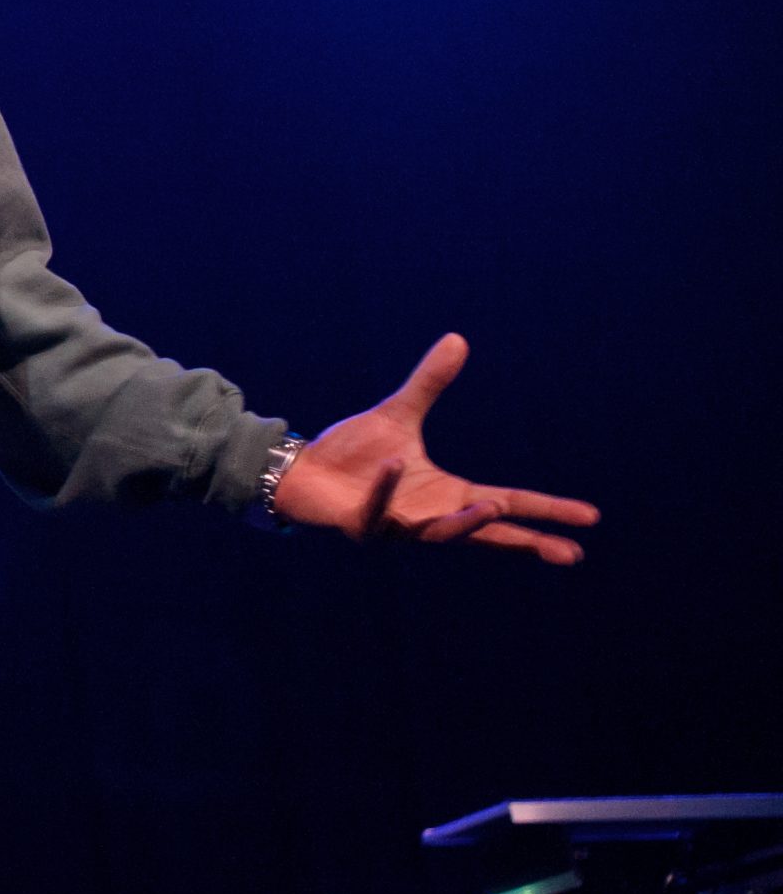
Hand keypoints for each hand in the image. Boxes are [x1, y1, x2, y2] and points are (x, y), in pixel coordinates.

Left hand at [269, 334, 599, 563]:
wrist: (303, 470)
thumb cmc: (354, 452)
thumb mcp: (399, 414)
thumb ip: (429, 383)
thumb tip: (457, 339)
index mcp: (447, 494)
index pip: (509, 504)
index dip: (546, 511)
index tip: (590, 517)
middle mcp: (429, 516)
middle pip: (488, 534)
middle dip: (527, 543)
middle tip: (569, 554)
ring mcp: (398, 526)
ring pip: (439, 534)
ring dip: (464, 522)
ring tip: (494, 506)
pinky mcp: (362, 526)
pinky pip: (377, 513)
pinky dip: (385, 490)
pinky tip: (390, 463)